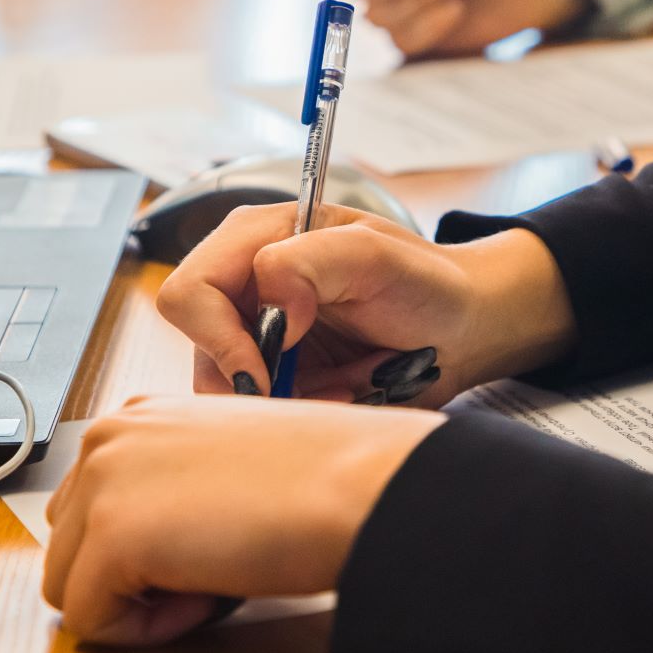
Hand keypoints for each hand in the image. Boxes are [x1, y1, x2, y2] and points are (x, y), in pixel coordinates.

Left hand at [42, 395, 442, 644]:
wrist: (358, 484)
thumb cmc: (321, 476)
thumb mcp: (226, 463)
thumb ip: (172, 488)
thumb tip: (148, 546)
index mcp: (136, 417)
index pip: (90, 509)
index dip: (145, 549)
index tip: (208, 545)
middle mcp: (106, 440)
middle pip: (68, 548)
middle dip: (130, 578)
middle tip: (212, 570)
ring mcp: (102, 484)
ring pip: (68, 588)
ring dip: (137, 604)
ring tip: (212, 582)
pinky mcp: (113, 538)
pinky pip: (91, 621)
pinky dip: (146, 632)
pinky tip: (211, 597)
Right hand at [155, 204, 575, 402]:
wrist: (464, 326)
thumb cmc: (426, 282)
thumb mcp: (374, 256)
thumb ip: (307, 263)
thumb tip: (267, 304)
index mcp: (253, 239)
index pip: (189, 294)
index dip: (219, 339)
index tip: (269, 367)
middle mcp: (245, 285)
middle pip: (200, 352)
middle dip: (259, 380)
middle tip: (320, 387)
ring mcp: (257, 332)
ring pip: (228, 390)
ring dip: (287, 401)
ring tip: (346, 386)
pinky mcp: (276, 372)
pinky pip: (261, 411)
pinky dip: (302, 413)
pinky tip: (344, 394)